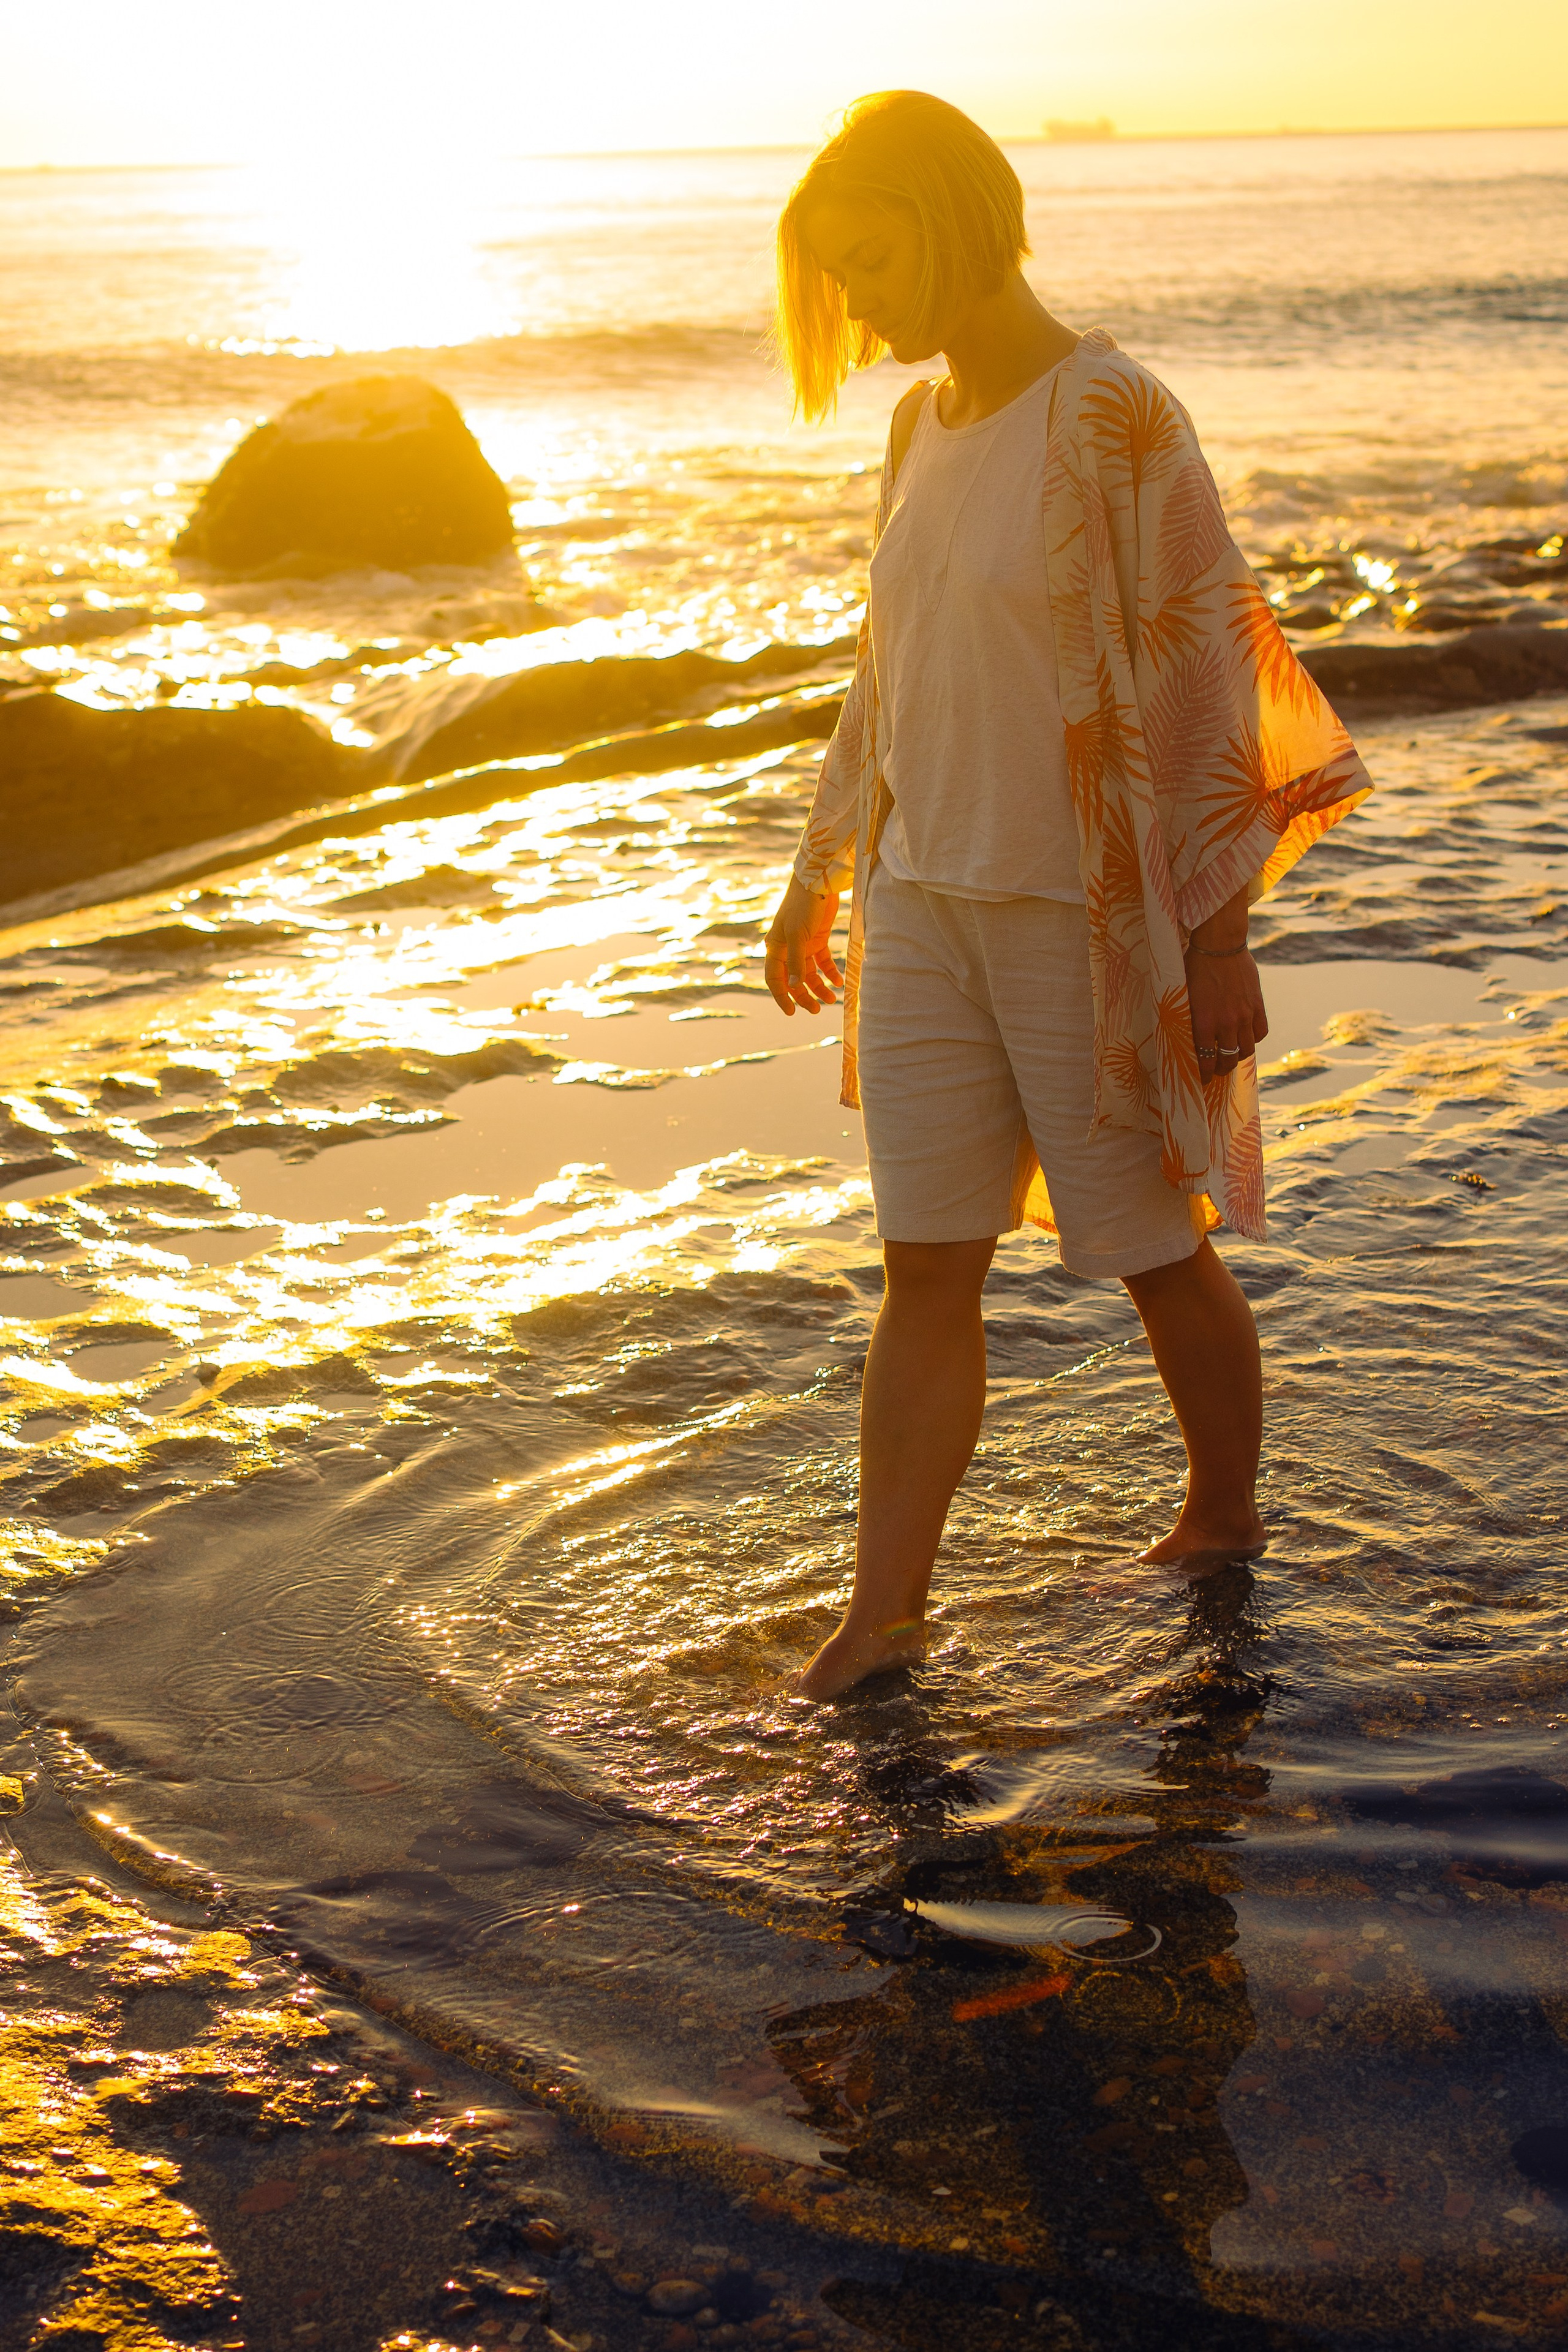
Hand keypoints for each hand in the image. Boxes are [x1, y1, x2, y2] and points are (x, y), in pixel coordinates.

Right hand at [765, 877, 841, 1015]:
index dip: (782, 997)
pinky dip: (830, 973)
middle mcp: (787, 949)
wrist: (818, 882)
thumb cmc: (802, 906)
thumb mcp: (798, 935)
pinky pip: (823, 962)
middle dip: (804, 996)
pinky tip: (838, 982)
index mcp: (775, 948)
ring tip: (831, 999)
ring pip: (809, 973)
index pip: (774, 978)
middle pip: (794, 979)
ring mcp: (803, 945)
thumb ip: (796, 962)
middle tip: (816, 1011)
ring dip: (819, 987)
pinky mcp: (818, 939)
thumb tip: (794, 987)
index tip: (791, 1013)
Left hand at [1185, 941, 1267, 1078]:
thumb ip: (1190, 1018)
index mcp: (1204, 1021)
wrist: (1220, 944)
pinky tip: (1247, 1038)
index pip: (1205, 1058)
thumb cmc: (1196, 967)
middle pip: (1228, 1058)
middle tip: (1217, 1071)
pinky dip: (1254, 1039)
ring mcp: (1244, 1014)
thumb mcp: (1185, 996)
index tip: (1202, 1080)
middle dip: (1221, 1069)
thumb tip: (1190, 1037)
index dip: (1204, 1073)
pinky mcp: (1257, 1005)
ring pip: (1246, 1049)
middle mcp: (1226, 1022)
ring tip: (1233, 1057)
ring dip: (1238, 1057)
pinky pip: (1260, 1032)